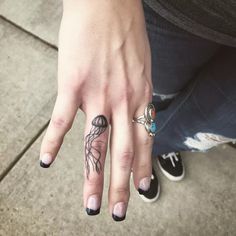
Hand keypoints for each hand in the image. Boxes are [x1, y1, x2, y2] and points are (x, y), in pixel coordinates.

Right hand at [40, 0, 152, 220]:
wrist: (108, 4)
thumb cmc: (126, 33)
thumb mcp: (143, 68)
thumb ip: (138, 95)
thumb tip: (132, 115)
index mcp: (140, 97)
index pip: (145, 141)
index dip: (145, 167)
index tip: (144, 189)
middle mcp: (123, 102)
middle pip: (124, 152)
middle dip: (123, 185)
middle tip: (120, 211)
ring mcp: (98, 94)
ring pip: (97, 144)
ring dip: (93, 177)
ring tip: (90, 204)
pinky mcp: (73, 84)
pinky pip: (62, 120)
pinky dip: (52, 142)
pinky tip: (46, 162)